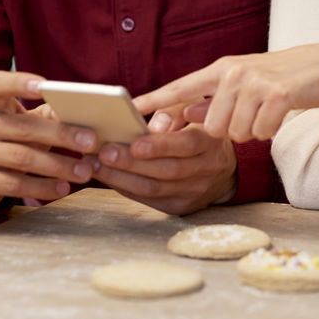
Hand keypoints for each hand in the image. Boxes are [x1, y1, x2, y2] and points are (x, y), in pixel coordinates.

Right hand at [0, 71, 99, 213]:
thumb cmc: (9, 141)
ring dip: (59, 166)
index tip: (45, 86)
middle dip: (62, 135)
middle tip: (91, 142)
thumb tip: (80, 114)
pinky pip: (14, 184)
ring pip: (23, 158)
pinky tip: (62, 188)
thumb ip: (47, 115)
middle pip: (24, 127)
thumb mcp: (23, 123)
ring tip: (84, 172)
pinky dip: (42, 187)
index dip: (19, 82)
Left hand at [89, 118, 236, 215]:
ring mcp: (194, 192)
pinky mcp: (181, 207)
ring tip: (95, 165)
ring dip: (121, 178)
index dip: (160, 145)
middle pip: (166, 170)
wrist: (223, 168)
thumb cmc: (199, 130)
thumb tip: (148, 125)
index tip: (134, 143)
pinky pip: (149, 200)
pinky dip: (126, 188)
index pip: (186, 144)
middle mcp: (206, 169)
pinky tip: (108, 177)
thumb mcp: (193, 111)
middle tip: (103, 152)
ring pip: (154, 189)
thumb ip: (172, 112)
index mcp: (210, 141)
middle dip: (131, 162)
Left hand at [133, 44, 318, 141]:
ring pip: (236, 134)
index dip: (154, 101)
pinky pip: (261, 133)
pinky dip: (270, 131)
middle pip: (212, 127)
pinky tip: (278, 115)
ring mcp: (255, 82)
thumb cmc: (278, 79)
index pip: (180, 88)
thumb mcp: (241, 84)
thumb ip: (211, 99)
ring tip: (265, 112)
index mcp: (220, 69)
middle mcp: (233, 72)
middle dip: (230, 131)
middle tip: (249, 115)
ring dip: (252, 132)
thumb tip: (185, 115)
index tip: (129, 111)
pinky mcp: (277, 94)